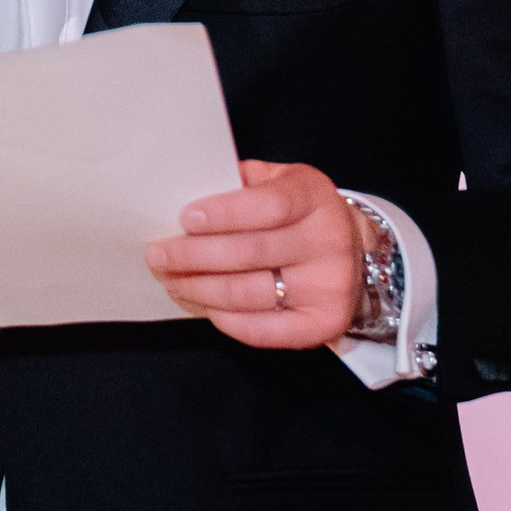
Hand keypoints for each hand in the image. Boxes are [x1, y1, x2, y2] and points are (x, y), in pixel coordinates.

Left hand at [145, 160, 364, 349]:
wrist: (353, 251)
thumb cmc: (300, 212)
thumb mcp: (279, 180)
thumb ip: (240, 182)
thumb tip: (184, 192)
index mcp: (314, 197)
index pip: (268, 207)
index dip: (223, 214)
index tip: (184, 219)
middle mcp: (328, 242)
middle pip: (249, 253)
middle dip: (193, 256)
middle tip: (158, 256)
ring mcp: (329, 286)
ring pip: (248, 293)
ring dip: (199, 289)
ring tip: (171, 280)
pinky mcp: (323, 323)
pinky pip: (262, 330)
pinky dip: (224, 319)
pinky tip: (202, 305)